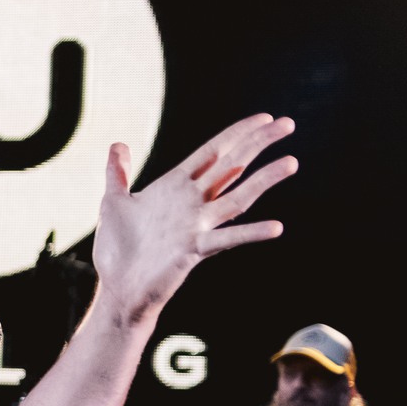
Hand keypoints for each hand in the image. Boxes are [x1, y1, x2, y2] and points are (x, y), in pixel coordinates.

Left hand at [90, 115, 295, 324]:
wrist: (117, 287)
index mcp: (175, 187)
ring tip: (291, 162)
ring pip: (237, 197)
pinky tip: (276, 227)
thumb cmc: (117, 248)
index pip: (213, 152)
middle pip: (232, 166)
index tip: (264, 117)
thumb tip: (118, 144)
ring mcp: (196, 225)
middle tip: (288, 124)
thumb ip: (118, 173)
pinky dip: (251, 233)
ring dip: (264, 180)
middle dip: (259, 144)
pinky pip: (226, 239)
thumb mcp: (115, 202)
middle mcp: (192, 202)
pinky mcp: (192, 249)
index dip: (238, 133)